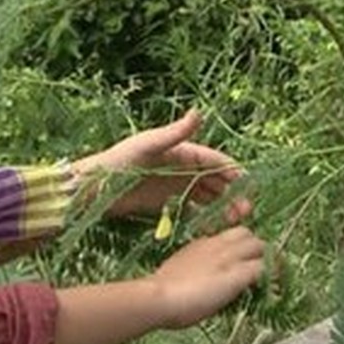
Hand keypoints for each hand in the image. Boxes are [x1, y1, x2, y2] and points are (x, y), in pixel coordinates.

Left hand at [72, 110, 249, 222]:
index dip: (235, 173)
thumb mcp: (146, 146)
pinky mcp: (165, 203)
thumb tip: (198, 112)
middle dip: (234, 195)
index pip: (216, 161)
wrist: (92, 188)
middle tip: (246, 213)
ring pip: (207, 197)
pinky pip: (191, 211)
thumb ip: (174, 133)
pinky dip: (204, 219)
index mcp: (182, 150)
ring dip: (223, 208)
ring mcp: (175, 186)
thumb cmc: (117, 162)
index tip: (251, 188)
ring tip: (234, 224)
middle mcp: (182, 167)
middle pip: (216, 181)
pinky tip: (213, 230)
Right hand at [149, 226, 265, 327]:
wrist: (158, 297)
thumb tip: (196, 283)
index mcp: (199, 245)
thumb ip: (191, 272)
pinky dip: (268, 276)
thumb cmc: (159, 292)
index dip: (236, 246)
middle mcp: (215, 245)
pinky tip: (266, 290)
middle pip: (247, 234)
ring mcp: (228, 258)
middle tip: (254, 269)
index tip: (236, 262)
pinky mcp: (237, 275)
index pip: (227, 236)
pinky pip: (263, 268)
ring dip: (264, 259)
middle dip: (254, 249)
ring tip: (264, 278)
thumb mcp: (176, 274)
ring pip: (259, 245)